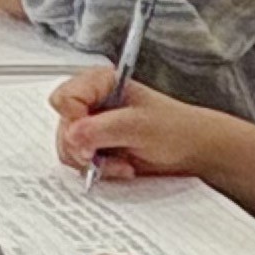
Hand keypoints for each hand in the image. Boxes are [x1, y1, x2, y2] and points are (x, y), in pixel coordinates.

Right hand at [49, 67, 227, 184]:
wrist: (193, 150)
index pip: (65, 97)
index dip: (72, 120)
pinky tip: (121, 167)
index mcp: (100, 83)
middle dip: (81, 147)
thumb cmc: (175, 129)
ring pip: (67, 146)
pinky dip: (97, 171)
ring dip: (91, 162)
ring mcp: (92, 126)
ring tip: (121, 164)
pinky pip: (79, 162)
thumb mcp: (139, 126)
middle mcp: (92, 102)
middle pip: (62, 124)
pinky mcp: (95, 147)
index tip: (88, 137)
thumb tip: (73, 135)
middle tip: (100, 156)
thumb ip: (103, 129)